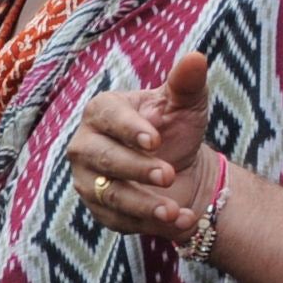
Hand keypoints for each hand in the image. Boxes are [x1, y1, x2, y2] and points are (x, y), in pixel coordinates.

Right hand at [62, 51, 215, 241]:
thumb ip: (187, 83)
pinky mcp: (99, 209)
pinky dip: (151, 223)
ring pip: (109, 194)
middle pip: (103, 158)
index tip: (155, 141)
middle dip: (136, 169)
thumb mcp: (185, 106)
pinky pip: (119, 219)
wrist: (180, 171)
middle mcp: (86, 145)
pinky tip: (180, 221)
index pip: (108, 118)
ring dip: (143, 204)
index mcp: (102, 112)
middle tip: (168, 175)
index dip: (129, 130)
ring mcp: (89, 180)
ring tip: (175, 211)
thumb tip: (196, 58)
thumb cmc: (176, 130)